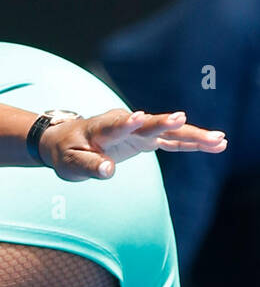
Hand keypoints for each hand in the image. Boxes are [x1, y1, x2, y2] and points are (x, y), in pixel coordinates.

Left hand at [40, 109, 227, 181]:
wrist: (66, 140)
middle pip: (148, 125)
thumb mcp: (71, 163)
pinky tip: (215, 145)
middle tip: (183, 119)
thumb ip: (89, 166)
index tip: (137, 117)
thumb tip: (108, 170)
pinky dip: (191, 143)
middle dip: (166, 124)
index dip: (126, 123)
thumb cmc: (66, 152)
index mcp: (101, 130)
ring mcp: (137, 130)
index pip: (116, 126)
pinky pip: (171, 140)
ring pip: (167, 132)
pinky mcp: (145, 138)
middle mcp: (123, 125)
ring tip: (219, 139)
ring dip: (191, 135)